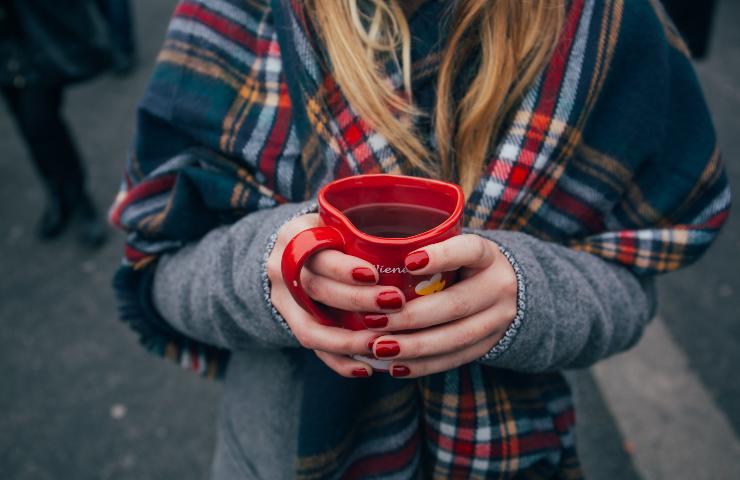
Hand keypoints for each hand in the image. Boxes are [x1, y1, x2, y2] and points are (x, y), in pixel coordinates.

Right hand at [266, 214, 405, 377]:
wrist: (290, 253)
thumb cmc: (330, 234)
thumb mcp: (336, 221)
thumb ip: (362, 230)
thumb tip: (420, 243)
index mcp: (295, 236)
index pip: (317, 253)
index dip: (344, 268)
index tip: (375, 274)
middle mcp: (281, 268)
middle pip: (317, 290)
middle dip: (356, 301)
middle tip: (395, 303)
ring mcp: (282, 300)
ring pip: (310, 328)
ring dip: (348, 340)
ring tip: (381, 345)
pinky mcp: (289, 323)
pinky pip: (312, 349)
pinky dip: (339, 361)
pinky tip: (366, 368)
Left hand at [365, 234, 517, 377]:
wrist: (508, 291)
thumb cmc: (463, 264)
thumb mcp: (455, 249)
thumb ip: (426, 249)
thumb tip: (371, 255)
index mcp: (488, 256)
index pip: (470, 250)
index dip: (442, 256)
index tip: (408, 262)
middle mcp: (499, 287)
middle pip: (456, 304)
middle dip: (411, 316)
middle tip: (373, 321)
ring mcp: (498, 320)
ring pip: (456, 338)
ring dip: (414, 346)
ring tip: (379, 348)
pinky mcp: (489, 345)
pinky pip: (454, 358)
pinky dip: (423, 365)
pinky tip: (395, 366)